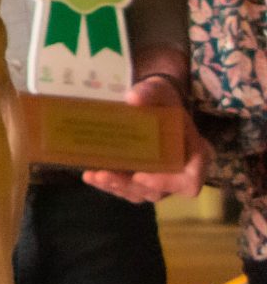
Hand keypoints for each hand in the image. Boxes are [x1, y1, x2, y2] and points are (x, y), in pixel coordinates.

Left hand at [84, 78, 210, 203]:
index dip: (168, 183)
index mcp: (194, 153)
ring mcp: (161, 179)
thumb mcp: (159, 91)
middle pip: (159, 191)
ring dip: (117, 187)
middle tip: (105, 175)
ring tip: (94, 176)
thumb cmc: (163, 99)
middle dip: (130, 185)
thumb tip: (133, 98)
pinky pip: (129, 189)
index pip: (190, 180)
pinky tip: (90, 175)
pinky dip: (110, 184)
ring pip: (141, 193)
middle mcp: (179, 172)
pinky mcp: (142, 179)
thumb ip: (150, 92)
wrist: (154, 103)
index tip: (140, 176)